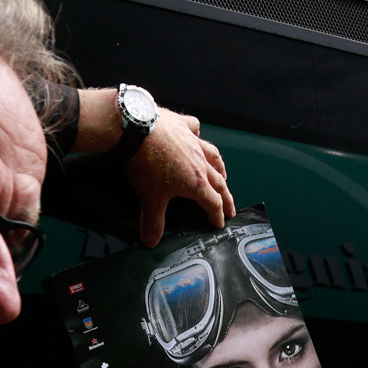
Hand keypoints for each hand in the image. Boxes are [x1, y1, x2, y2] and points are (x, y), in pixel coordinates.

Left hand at [125, 108, 234, 245]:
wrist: (136, 129)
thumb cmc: (147, 164)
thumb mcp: (150, 197)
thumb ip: (153, 221)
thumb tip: (151, 242)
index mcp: (196, 182)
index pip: (213, 203)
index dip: (217, 215)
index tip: (220, 222)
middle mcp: (199, 161)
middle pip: (219, 182)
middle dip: (226, 197)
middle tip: (231, 206)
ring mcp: (192, 141)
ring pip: (213, 156)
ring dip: (220, 168)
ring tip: (223, 175)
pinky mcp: (181, 125)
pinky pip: (195, 129)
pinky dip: (197, 134)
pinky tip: (196, 135)